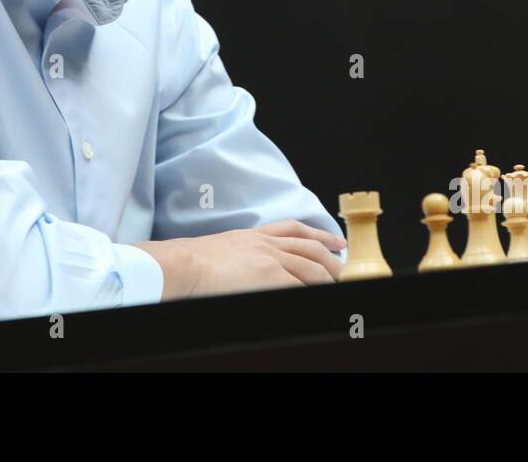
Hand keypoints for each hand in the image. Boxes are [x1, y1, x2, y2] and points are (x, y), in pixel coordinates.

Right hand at [134, 220, 345, 300]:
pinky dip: (311, 291)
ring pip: (311, 267)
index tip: (335, 241)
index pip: (294, 230)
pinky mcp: (270, 276)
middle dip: (331, 260)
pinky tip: (318, 296)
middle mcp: (266, 243)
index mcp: (254, 235)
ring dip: (328, 278)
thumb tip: (249, 271)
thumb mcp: (222, 251)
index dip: (319, 235)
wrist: (184, 264)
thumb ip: (241, 257)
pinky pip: (299, 285)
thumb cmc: (190, 263)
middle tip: (344, 270)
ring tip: (337, 286)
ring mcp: (271, 259)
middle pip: (310, 248)